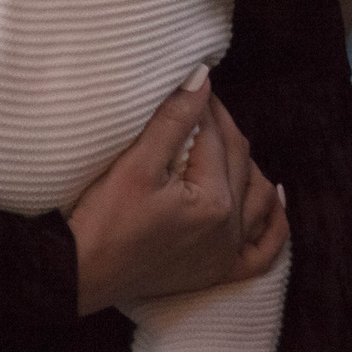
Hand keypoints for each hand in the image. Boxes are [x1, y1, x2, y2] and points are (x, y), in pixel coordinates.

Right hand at [68, 69, 287, 316]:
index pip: (215, 135)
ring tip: (224, 139)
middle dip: (221, 125)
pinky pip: (263, 250)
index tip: (192, 79)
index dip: (204, 103)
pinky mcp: (217, 272)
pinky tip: (274, 197)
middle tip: (200, 101)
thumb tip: (202, 76)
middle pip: (239, 160)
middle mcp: (230, 229)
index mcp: (214, 201)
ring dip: (247, 164)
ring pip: (258, 196)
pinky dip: (274, 222)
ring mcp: (227, 254)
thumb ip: (174, 119)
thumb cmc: (101, 220)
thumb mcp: (136, 164)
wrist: (76, 275)